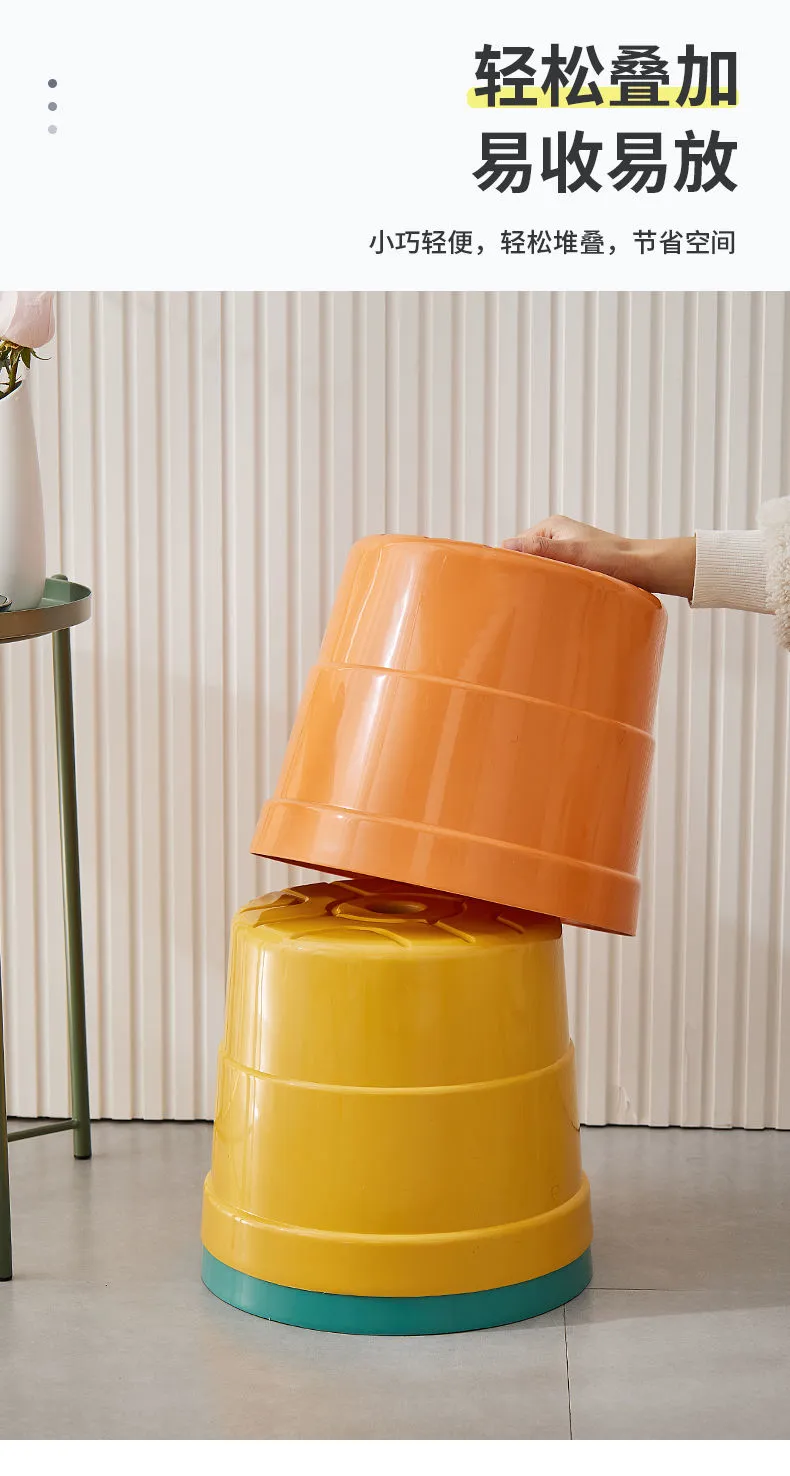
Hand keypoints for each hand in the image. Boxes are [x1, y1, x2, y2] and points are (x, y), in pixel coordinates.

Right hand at [502, 515, 695, 599]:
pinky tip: (556, 597)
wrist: (644, 568)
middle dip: (527, 573)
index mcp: (552, 526)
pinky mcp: (577, 566)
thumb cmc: (612, 558)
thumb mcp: (572, 552)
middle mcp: (558, 537)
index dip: (513, 562)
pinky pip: (556, 576)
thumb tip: (506, 546)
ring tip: (542, 596)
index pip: (518, 544)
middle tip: (525, 593)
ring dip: (542, 582)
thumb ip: (540, 548)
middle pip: (529, 557)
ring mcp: (567, 552)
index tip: (510, 581)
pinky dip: (554, 586)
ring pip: (543, 569)